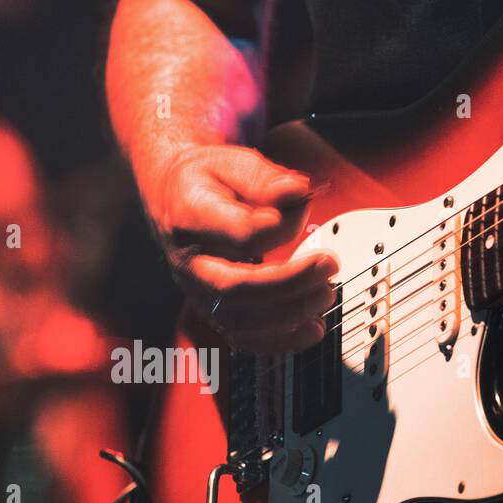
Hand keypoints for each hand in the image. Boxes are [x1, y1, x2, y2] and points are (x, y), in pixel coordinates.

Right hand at [148, 144, 337, 352]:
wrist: (173, 197)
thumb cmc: (207, 181)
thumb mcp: (232, 162)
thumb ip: (265, 179)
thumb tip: (298, 193)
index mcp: (190, 216)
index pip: (240, 234)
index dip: (281, 227)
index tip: (305, 206)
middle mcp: (189, 261)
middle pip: (234, 288)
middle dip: (290, 283)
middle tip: (329, 264)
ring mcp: (197, 291)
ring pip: (239, 320)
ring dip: (289, 314)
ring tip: (326, 293)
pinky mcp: (212, 309)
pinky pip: (242, 337)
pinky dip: (280, 340)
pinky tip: (312, 329)